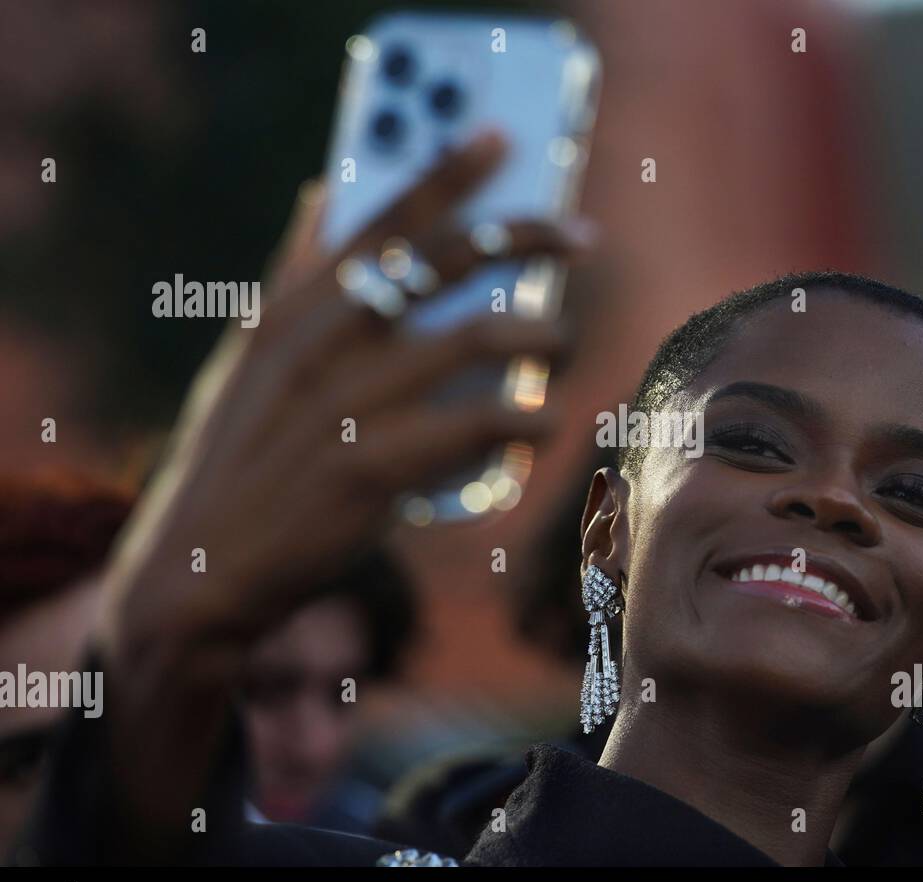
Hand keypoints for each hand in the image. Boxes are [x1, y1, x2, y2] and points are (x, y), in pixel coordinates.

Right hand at [100, 128, 594, 660]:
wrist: (202, 566)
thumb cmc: (245, 454)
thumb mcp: (251, 354)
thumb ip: (293, 275)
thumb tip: (321, 192)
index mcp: (295, 306)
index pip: (381, 216)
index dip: (445, 170)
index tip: (502, 136)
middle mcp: (321, 341)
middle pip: (445, 261)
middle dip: (526, 236)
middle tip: (582, 233)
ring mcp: (345, 403)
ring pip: (481, 340)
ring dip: (544, 337)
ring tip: (563, 345)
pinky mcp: (369, 468)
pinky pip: (479, 426)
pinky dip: (527, 421)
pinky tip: (543, 424)